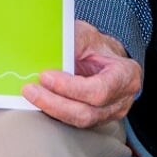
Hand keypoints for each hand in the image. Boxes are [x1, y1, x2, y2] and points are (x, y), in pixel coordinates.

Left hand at [22, 20, 141, 128]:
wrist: (104, 57)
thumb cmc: (97, 46)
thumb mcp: (86, 35)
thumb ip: (70, 42)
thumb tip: (46, 51)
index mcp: (126, 75)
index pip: (100, 89)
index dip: (71, 87)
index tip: (46, 77)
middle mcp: (121, 99)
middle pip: (88, 112)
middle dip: (55, 103)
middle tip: (31, 90)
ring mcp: (109, 113)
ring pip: (79, 120)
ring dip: (51, 109)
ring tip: (31, 95)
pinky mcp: (94, 119)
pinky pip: (72, 121)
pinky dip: (53, 112)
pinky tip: (38, 101)